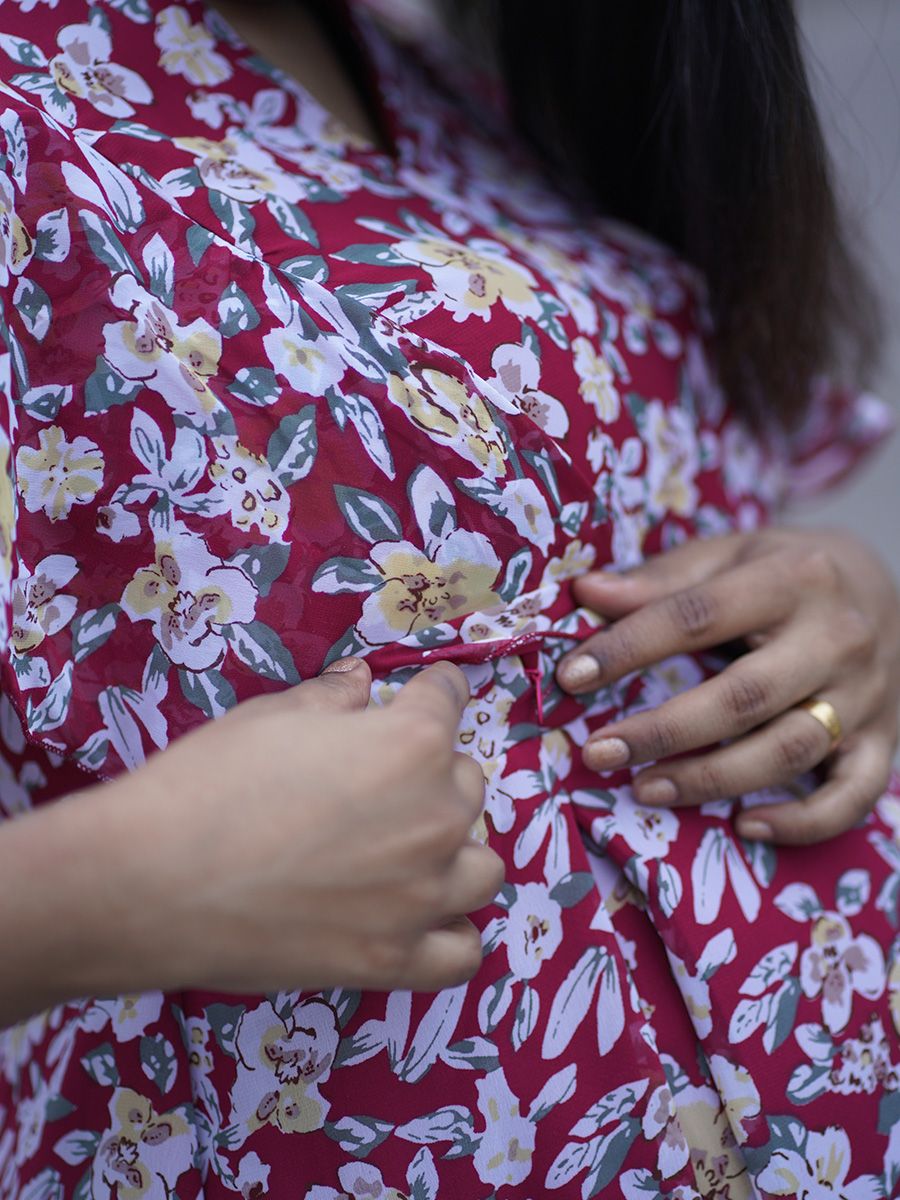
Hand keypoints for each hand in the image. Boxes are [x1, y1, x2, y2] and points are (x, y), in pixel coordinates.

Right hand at [2, 659, 503, 1021]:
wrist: (152, 882)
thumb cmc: (210, 782)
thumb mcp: (273, 716)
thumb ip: (333, 699)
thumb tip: (361, 683)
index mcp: (413, 744)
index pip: (449, 700)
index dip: (433, 692)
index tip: (422, 695)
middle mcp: (437, 818)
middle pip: (468, 783)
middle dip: (434, 772)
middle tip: (382, 780)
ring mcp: (422, 897)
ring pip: (483, 866)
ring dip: (456, 849)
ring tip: (411, 848)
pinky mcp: (394, 961)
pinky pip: (462, 951)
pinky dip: (449, 931)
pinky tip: (420, 918)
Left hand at [556, 528, 899, 844]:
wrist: (890, 592)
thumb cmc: (789, 572)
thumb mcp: (733, 554)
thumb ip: (664, 578)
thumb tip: (587, 593)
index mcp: (793, 578)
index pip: (698, 615)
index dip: (629, 647)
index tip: (571, 675)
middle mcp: (836, 637)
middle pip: (744, 696)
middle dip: (664, 730)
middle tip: (598, 752)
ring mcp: (864, 695)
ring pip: (789, 750)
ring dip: (712, 779)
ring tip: (645, 788)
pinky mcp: (882, 740)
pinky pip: (850, 796)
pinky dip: (802, 822)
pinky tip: (745, 826)